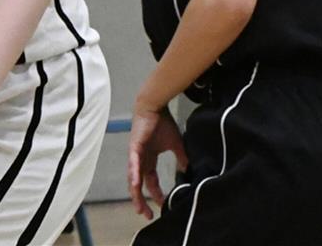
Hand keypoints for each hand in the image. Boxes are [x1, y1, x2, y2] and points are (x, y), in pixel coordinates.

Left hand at [128, 105, 187, 219]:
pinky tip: (136, 185)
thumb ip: (181, 158)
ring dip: (135, 193)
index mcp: (149, 159)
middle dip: (141, 200)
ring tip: (138, 207)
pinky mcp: (134, 147)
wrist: (155, 106)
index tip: (162, 205)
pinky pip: (133, 164)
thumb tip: (189, 170)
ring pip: (133, 178)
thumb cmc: (163, 123)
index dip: (156, 194)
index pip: (151, 181)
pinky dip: (134, 174)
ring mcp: (135, 154)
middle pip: (139, 185)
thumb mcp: (176, 144)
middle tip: (146, 215)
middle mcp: (140, 159)